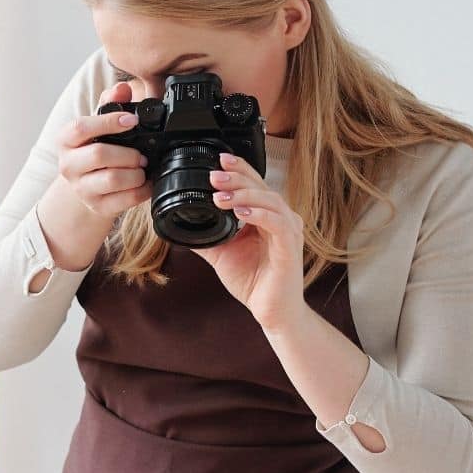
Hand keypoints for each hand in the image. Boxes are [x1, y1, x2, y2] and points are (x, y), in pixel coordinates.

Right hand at [55, 82, 149, 222]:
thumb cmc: (94, 149)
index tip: (132, 121)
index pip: (81, 128)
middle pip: (99, 155)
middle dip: (128, 153)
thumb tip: (122, 88)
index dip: (109, 122)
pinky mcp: (97, 207)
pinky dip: (142, 190)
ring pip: (113, 179)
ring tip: (142, 168)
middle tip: (141, 154)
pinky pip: (125, 200)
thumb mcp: (98, 125)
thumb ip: (110, 104)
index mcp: (65, 140)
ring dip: (136, 172)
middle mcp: (68, 166)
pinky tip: (146, 183)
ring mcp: (81, 189)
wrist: (86, 186)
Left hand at [191, 153, 307, 332]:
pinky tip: (240, 212)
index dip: (238, 170)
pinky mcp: (290, 247)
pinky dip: (258, 214)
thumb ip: (207, 238)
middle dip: (236, 178)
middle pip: (262, 187)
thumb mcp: (223, 255)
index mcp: (267, 217)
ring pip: (270, 200)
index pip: (254, 185)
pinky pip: (277, 223)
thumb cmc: (255, 284)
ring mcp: (288, 232)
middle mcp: (281, 220)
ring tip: (220, 195)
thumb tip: (182, 227)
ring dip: (244, 194)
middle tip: (214, 175)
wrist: (272, 312)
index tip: (218, 160)